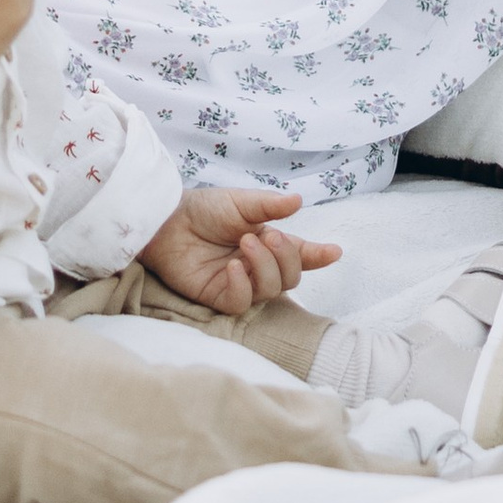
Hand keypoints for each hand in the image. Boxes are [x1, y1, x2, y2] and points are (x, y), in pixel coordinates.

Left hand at [140, 181, 344, 316]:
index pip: (300, 253)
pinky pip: (242, 302)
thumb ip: (269, 205)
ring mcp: (241, 283)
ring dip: (265, 266)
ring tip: (246, 243)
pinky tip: (232, 267)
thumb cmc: (204, 209)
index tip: (335, 251)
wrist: (167, 221)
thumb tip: (298, 201)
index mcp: (268, 242)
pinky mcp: (220, 298)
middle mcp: (258, 266)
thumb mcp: (240, 201)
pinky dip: (243, 285)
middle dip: (287, 258)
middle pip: (291, 277)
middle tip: (269, 235)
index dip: (319, 255)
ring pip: (271, 290)